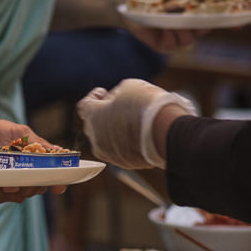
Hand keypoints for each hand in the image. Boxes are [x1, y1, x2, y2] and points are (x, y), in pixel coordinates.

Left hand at [0, 118, 67, 202]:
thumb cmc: (1, 133)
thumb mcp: (22, 134)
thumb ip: (38, 144)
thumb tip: (60, 151)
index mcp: (32, 169)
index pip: (47, 181)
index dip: (55, 185)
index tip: (57, 187)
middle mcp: (19, 181)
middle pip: (28, 192)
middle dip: (26, 189)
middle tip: (21, 182)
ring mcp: (2, 187)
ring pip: (9, 197)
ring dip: (6, 192)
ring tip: (3, 184)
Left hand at [76, 78, 195, 169]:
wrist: (167, 133)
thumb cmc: (146, 106)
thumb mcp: (129, 87)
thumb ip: (116, 94)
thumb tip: (116, 101)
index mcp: (93, 118)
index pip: (84, 106)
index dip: (93, 98)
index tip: (103, 93)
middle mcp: (96, 139)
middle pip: (94, 125)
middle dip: (104, 114)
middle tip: (120, 106)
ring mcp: (109, 154)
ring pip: (107, 140)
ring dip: (115, 130)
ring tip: (134, 120)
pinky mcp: (125, 164)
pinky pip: (121, 151)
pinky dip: (126, 143)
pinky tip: (142, 134)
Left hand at [122, 0, 211, 51]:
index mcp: (191, 14)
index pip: (209, 19)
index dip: (218, 19)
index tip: (226, 16)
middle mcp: (185, 28)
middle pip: (200, 32)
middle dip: (201, 26)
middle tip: (196, 17)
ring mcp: (173, 38)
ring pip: (187, 41)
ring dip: (184, 31)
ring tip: (176, 21)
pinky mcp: (160, 46)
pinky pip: (171, 45)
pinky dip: (170, 36)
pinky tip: (166, 28)